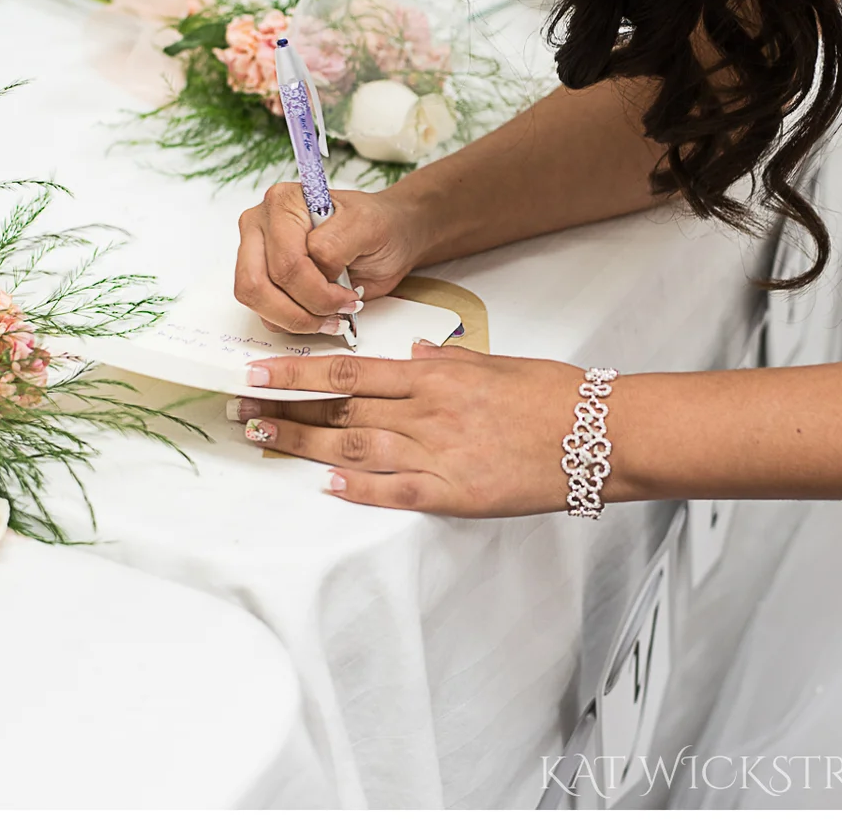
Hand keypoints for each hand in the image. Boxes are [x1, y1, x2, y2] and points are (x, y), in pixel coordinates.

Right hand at [234, 182, 427, 333]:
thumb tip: (315, 269)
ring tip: (331, 317)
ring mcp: (255, 253)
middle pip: (259, 284)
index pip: (286, 262)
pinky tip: (320, 315)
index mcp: (282, 203)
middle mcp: (260, 225)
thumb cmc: (377, 226)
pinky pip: (264, 313)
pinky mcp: (260, 278)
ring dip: (297, 320)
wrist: (388, 235)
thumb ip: (334, 243)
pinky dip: (293, 323)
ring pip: (257, 301)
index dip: (319, 290)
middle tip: (338, 312)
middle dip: (303, 310)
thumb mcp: (366, 225)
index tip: (350, 296)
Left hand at [236, 343, 600, 516]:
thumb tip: (404, 349)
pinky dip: (359, 488)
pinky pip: (396, 490)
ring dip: (304, 443)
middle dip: (285, 407)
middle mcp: (428, 411)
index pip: (348, 370)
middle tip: (240, 408)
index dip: (296, 371)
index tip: (257, 371)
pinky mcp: (457, 493)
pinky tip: (325, 483)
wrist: (601, 435)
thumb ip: (445, 358)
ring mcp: (440, 453)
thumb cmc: (553, 396)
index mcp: (434, 375)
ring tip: (263, 438)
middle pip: (340, 408)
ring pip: (355, 446)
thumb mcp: (494, 362)